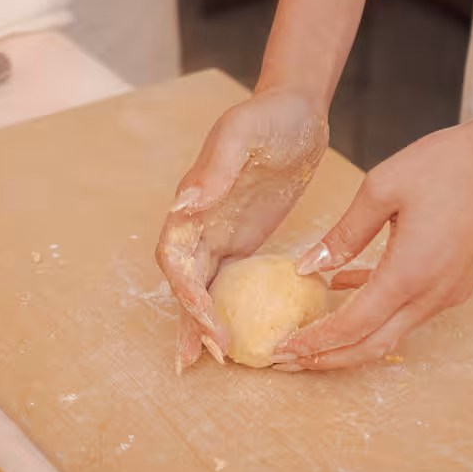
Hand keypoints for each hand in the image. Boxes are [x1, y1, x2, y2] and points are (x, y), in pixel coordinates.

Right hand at [155, 89, 328, 369]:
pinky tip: (237, 336)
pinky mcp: (245, 239)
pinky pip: (229, 280)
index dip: (184, 289)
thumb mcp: (241, 134)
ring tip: (209, 361)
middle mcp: (199, 221)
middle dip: (191, 317)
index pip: (174, 255)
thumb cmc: (269, 115)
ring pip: (202, 285)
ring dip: (201, 321)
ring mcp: (220, 232)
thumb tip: (182, 206)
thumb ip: (213, 169)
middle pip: (184, 279)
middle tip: (212, 355)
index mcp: (193, 199)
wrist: (298, 110)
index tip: (206, 314)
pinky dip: (226, 308)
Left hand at [273, 115, 472, 371]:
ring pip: (393, 330)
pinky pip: (410, 307)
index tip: (283, 350)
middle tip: (290, 359)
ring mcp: (449, 291)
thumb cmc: (449, 164)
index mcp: (408, 275)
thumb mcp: (382, 188)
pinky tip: (347, 283)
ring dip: (352, 335)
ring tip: (312, 330)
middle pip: (373, 345)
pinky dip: (377, 308)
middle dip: (330, 358)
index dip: (315, 342)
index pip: (352, 326)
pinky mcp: (458, 280)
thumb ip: (344, 233)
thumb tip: (308, 266)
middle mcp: (432, 295)